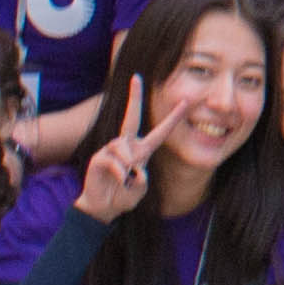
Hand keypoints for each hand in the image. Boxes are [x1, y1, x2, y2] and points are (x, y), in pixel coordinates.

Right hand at [75, 81, 159, 222]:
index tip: (184, 101)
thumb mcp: (140, 189)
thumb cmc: (124, 196)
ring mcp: (111, 150)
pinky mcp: (99, 158)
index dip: (173, 118)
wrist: (103, 207)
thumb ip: (141, 179)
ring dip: (127, 164)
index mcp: (143, 150)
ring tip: (125, 178)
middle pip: (132, 117)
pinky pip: (115, 161)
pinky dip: (120, 173)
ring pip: (123, 148)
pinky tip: (119, 181)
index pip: (161, 132)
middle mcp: (127, 145)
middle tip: (136, 77)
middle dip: (134, 97)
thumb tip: (134, 168)